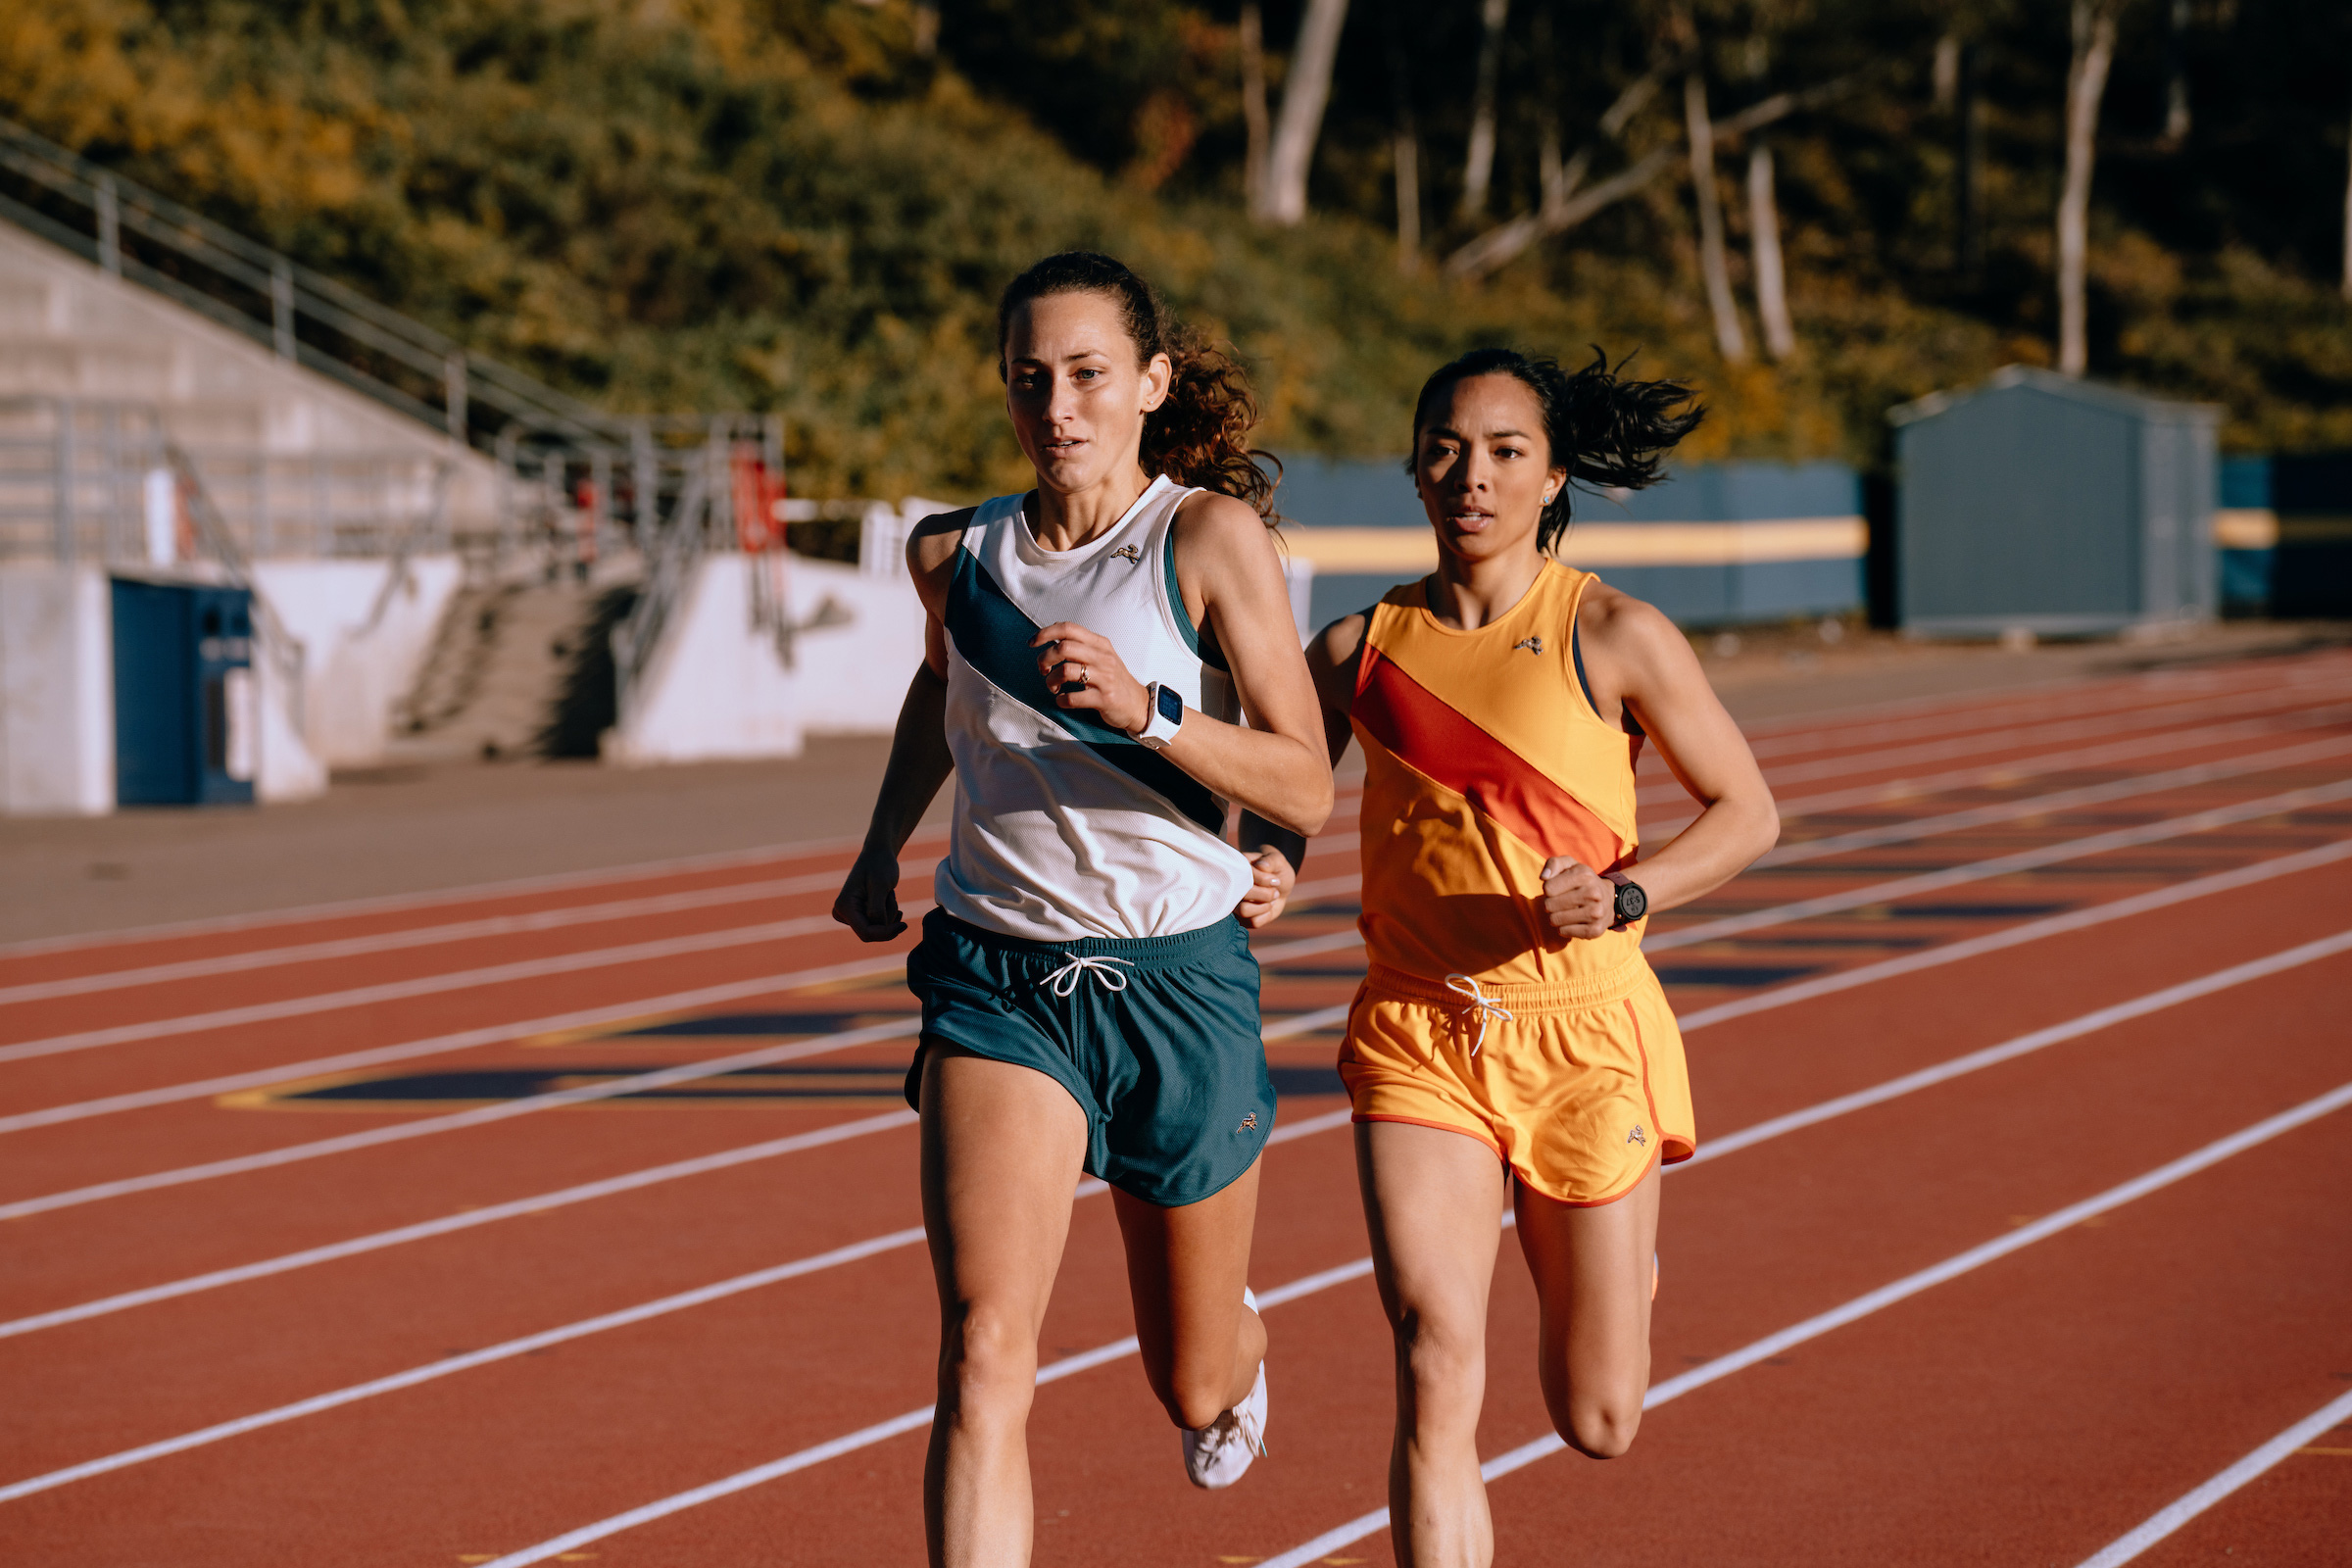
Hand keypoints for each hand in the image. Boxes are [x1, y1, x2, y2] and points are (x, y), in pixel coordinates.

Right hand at [832, 843, 906, 941]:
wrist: (878, 854)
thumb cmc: (880, 865)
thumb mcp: (880, 885)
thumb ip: (877, 909)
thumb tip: (877, 927)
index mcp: (844, 906)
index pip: (866, 932)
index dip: (886, 933)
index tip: (904, 925)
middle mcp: (842, 913)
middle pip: (872, 933)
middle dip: (887, 917)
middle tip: (890, 895)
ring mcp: (850, 915)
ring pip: (878, 928)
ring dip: (889, 912)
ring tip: (887, 893)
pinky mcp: (859, 915)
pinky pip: (879, 925)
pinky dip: (888, 913)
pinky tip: (889, 899)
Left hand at [1032, 621, 1150, 734]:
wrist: (1138, 704)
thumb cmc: (1113, 679)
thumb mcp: (1102, 656)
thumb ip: (1081, 646)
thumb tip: (1051, 639)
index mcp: (1100, 644)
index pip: (1069, 629)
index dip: (1046, 633)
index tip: (1032, 643)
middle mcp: (1103, 658)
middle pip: (1064, 648)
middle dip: (1045, 659)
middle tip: (1043, 670)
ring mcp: (1105, 678)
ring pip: (1066, 671)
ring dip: (1051, 680)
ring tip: (1052, 687)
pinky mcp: (1104, 698)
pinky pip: (1074, 697)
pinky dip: (1061, 700)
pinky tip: (1062, 700)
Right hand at [1233, 845, 1293, 929]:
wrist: (1280, 883)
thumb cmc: (1276, 868)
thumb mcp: (1277, 860)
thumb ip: (1271, 860)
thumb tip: (1261, 866)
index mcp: (1236, 869)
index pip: (1243, 878)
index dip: (1263, 880)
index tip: (1275, 879)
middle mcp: (1231, 887)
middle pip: (1242, 896)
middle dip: (1265, 895)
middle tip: (1275, 890)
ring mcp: (1235, 904)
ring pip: (1244, 911)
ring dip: (1264, 906)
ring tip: (1271, 899)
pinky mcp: (1243, 918)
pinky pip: (1253, 922)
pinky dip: (1266, 915)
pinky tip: (1267, 907)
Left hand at [1539, 858, 1611, 940]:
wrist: (1609, 899)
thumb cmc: (1581, 881)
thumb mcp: (1570, 865)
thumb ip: (1554, 864)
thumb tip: (1544, 877)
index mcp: (1585, 875)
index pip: (1548, 888)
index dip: (1548, 889)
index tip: (1557, 888)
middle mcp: (1593, 893)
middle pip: (1549, 905)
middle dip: (1549, 904)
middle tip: (1559, 902)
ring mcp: (1596, 913)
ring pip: (1555, 920)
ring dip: (1554, 917)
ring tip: (1564, 911)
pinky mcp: (1595, 929)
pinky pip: (1563, 932)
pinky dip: (1563, 928)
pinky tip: (1571, 921)